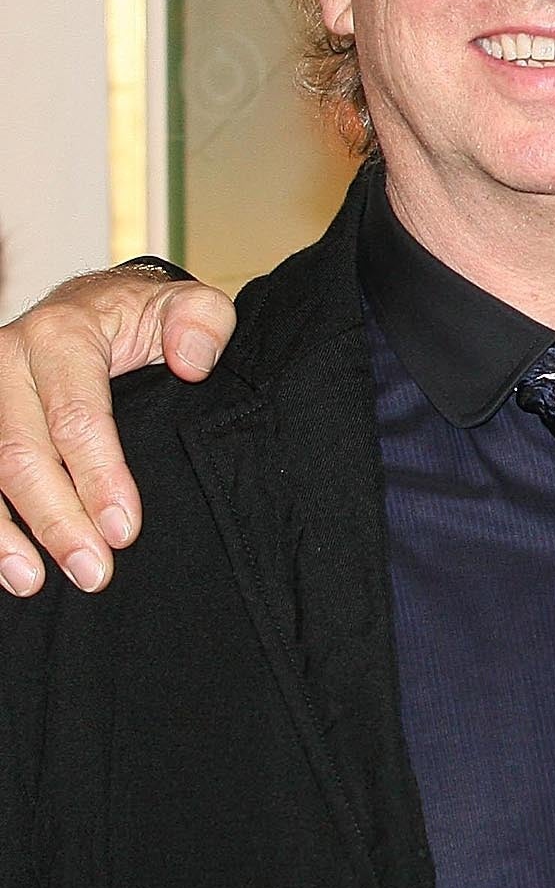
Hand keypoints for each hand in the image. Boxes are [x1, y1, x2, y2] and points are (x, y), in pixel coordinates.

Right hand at [0, 267, 235, 594]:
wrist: (90, 305)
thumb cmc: (142, 317)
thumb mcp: (185, 305)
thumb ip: (202, 324)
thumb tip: (193, 364)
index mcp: (62, 336)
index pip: (77, 416)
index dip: (100, 477)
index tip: (124, 530)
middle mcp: (8, 362)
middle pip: (21, 452)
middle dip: (56, 519)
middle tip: (93, 571)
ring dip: (6, 534)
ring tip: (35, 582)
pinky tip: (9, 565)